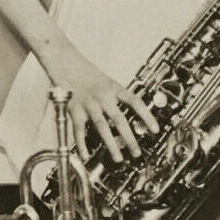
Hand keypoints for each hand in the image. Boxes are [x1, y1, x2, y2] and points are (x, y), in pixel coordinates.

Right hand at [39, 44, 158, 163]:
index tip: (155, 129)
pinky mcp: (74, 109)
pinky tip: (86, 155)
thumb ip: (114, 97)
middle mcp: (103, 96)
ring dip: (111, 144)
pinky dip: (82, 143)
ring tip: (118, 158)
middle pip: (119, 119)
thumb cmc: (85, 72)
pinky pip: (79, 130)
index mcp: (113, 88)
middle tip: (137, 152)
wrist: (65, 62)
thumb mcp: (105, 81)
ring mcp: (88, 104)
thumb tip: (123, 117)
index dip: (146, 116)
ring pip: (102, 126)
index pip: (135, 102)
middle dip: (130, 137)